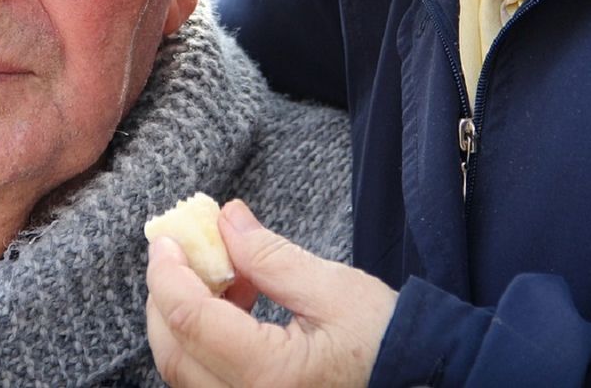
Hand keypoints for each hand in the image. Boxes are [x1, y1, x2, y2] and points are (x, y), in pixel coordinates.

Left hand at [146, 199, 396, 387]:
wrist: (425, 384)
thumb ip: (270, 256)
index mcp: (271, 377)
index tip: (165, 237)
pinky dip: (204, 339)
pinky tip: (235, 304)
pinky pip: (207, 380)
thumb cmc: (389, 341)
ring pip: (184, 370)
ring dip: (185, 316)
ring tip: (223, 274)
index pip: (190, 320)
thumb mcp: (334, 288)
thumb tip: (224, 219)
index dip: (168, 274)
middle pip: (173, 352)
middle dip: (167, 295)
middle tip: (181, 249)